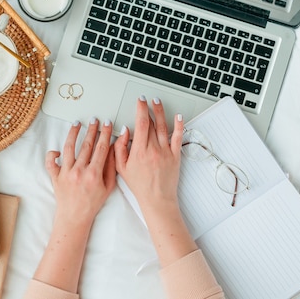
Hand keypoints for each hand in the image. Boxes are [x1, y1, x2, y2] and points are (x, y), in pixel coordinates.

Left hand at [45, 118, 116, 225]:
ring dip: (73, 133)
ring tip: (77, 124)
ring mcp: (66, 173)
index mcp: (94, 174)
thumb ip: (111, 167)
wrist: (74, 217)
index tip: (106, 124)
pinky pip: (50, 162)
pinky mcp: (55, 176)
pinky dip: (52, 154)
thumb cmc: (92, 203)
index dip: (104, 133)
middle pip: (86, 145)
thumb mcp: (108, 187)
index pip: (101, 148)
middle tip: (94, 120)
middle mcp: (79, 171)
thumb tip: (112, 148)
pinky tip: (58, 149)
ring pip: (69, 148)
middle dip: (91, 130)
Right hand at [113, 96, 194, 266]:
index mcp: (139, 151)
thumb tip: (124, 132)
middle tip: (147, 100)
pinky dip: (179, 126)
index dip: (140, 109)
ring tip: (158, 102)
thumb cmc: (139, 185)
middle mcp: (154, 149)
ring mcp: (166, 152)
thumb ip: (119, 148)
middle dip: (149, 108)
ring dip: (161, 112)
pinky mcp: (176, 156)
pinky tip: (179, 117)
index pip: (141, 123)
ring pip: (164, 127)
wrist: (157, 199)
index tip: (139, 101)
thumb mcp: (121, 167)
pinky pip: (178, 138)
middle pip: (152, 123)